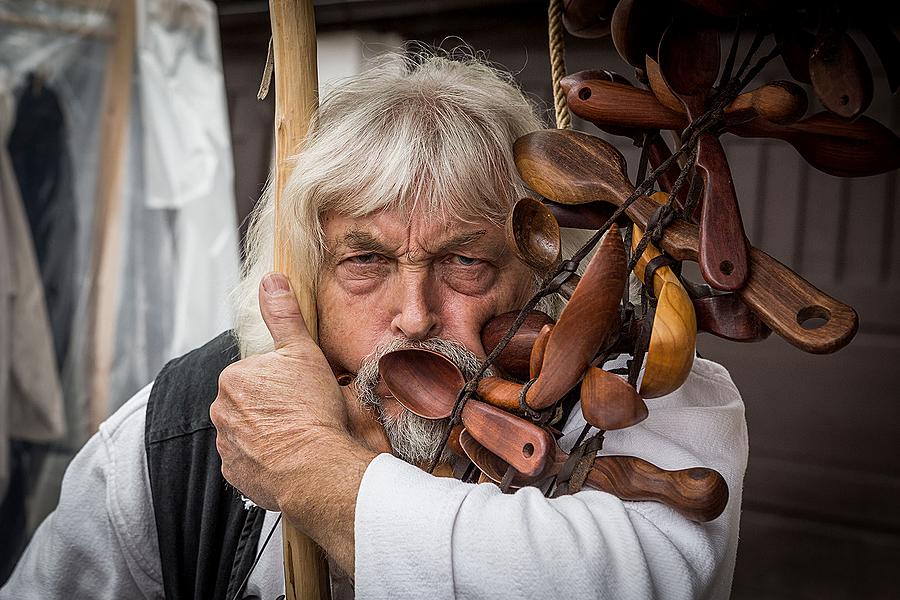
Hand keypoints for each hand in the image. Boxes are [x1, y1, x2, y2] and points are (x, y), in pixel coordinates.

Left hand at [211, 272, 350, 510]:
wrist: (314, 466)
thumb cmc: (311, 408)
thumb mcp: (302, 351)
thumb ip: (283, 315)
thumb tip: (270, 279)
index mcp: (234, 377)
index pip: (256, 374)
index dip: (281, 380)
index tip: (301, 390)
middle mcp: (221, 410)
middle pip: (248, 402)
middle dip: (270, 406)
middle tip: (302, 412)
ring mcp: (226, 444)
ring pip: (247, 430)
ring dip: (266, 432)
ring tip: (298, 435)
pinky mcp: (235, 473)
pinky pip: (248, 459)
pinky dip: (265, 458)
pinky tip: (288, 456)